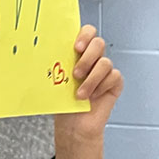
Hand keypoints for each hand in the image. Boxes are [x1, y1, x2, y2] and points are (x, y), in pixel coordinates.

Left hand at [55, 25, 123, 142]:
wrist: (73, 126)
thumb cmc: (63, 103)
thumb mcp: (55, 80)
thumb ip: (57, 64)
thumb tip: (44, 51)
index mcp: (78, 54)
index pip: (86, 32)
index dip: (84, 35)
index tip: (76, 47)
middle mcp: (92, 59)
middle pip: (98, 43)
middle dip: (87, 58)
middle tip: (76, 73)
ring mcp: (104, 71)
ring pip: (105, 62)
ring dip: (91, 79)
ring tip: (80, 93)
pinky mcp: (114, 83)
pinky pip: (113, 76)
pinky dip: (101, 87)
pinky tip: (92, 97)